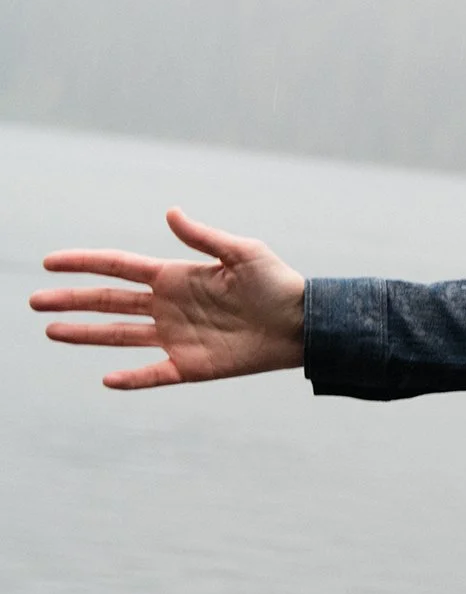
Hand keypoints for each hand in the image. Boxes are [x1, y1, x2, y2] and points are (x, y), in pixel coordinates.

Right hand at [30, 209, 306, 389]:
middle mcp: (169, 306)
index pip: (119, 267)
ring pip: (119, 336)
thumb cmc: (277, 283)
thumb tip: (170, 212)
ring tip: (51, 330)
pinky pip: (153, 374)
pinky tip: (106, 380)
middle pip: (109, 302)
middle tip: (35, 301)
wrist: (303, 324)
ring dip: (86, 334)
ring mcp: (176, 336)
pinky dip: (131, 379)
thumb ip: (204, 237)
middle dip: (71, 301)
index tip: (50, 262)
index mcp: (176, 277)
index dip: (84, 263)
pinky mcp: (191, 365)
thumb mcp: (243, 252)